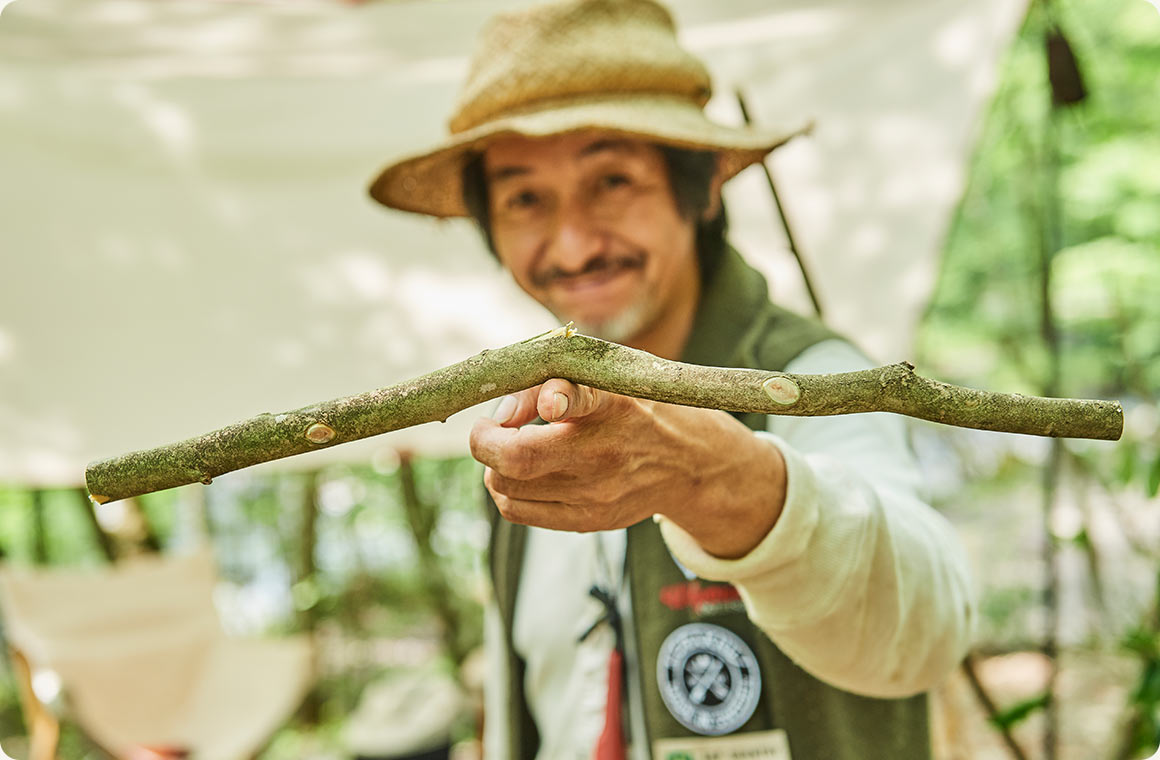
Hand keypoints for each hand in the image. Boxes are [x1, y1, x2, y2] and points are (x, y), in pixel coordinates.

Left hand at [470, 379, 787, 557]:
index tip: (548, 400)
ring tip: (508, 448)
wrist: (690, 463)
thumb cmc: (636, 408)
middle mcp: (604, 451)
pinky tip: (518, 473)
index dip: (556, 397)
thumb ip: (551, 381)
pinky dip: (505, 489)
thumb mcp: (610, 378)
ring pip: (508, 486)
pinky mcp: (589, 520)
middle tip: (487, 428)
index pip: (582, 398)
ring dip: (494, 464)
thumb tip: (500, 415)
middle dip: (486, 441)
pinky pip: (519, 511)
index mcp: (613, 404)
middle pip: (520, 458)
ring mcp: (596, 493)